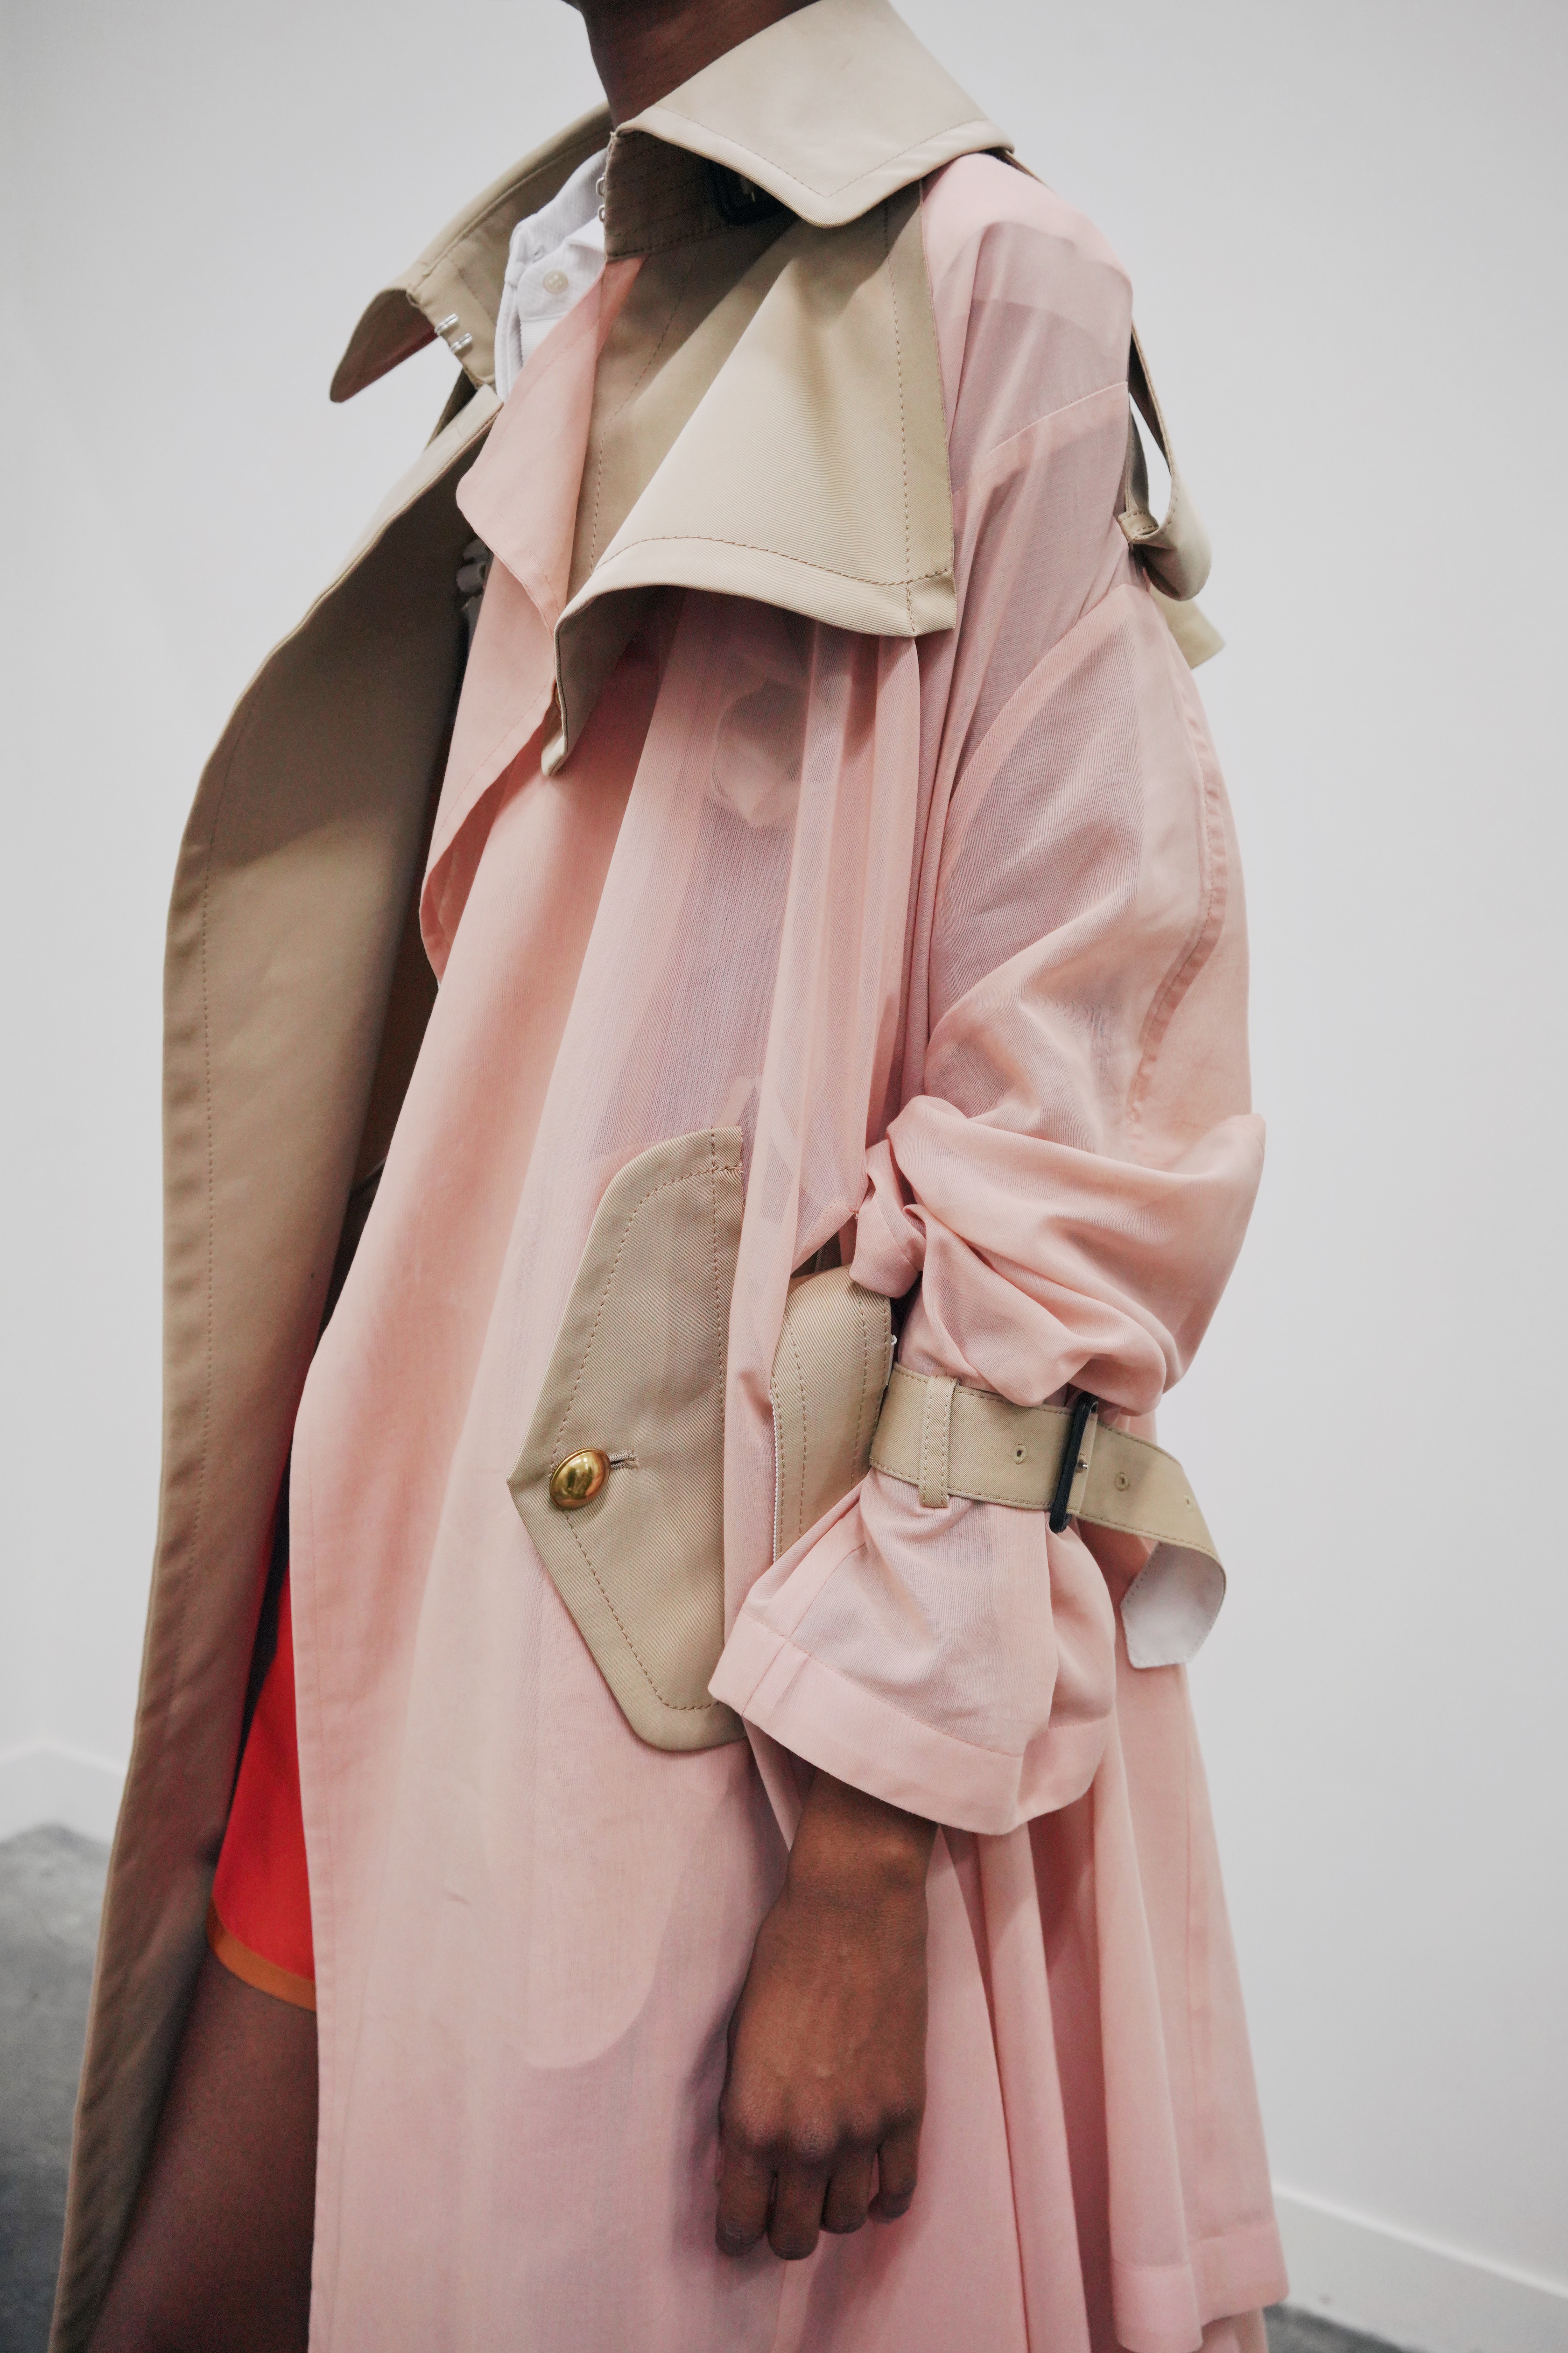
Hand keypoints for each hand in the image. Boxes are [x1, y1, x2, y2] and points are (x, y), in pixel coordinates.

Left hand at [716, 1771, 934, 2260]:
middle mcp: (805, 2139)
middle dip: (783, 2229)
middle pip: (795, 2237)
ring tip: (825, 2182)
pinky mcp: (907, 2108)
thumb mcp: (738, 2042)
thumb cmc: (783, 1959)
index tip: (741, 2218)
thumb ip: (744, 2111)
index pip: (740, 2223)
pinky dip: (883, 2196)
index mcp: (751, 2120)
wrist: (851, 1910)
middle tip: (782, 2204)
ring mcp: (861, 2128)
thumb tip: (747, 2162)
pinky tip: (871, 2178)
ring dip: (832, 2209)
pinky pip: (899, 2190)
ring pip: (846, 2220)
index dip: (738, 2229)